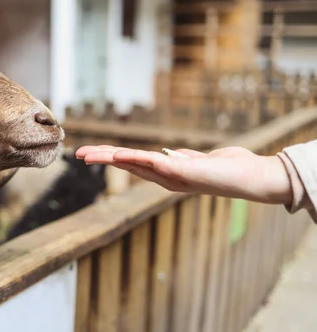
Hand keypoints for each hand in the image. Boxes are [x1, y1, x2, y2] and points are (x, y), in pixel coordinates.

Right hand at [75, 145, 292, 204]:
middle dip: (102, 158)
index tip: (90, 153)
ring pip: (134, 164)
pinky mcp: (183, 173)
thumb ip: (184, 159)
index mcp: (166, 174)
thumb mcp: (201, 160)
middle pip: (127, 164)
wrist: (253, 177)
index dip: (110, 157)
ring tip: (89, 154)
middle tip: (78, 153)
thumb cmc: (230, 169)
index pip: (132, 162)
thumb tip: (172, 154)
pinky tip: (118, 154)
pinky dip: (134, 159)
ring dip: (110, 158)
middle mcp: (165, 178)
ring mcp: (173, 176)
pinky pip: (154, 164)